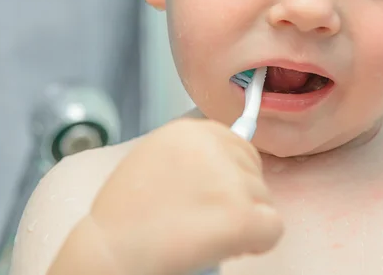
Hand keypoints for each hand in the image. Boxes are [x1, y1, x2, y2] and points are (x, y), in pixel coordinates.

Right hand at [90, 118, 282, 274]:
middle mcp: (213, 145)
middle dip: (239, 196)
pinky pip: (272, 228)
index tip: (213, 195)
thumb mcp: (155, 159)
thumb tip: (234, 153)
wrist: (110, 252)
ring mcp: (229, 179)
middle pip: (254, 170)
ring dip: (243, 220)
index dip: (230, 176)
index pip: (239, 145)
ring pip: (264, 200)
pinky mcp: (240, 214)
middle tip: (205, 218)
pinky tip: (227, 246)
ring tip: (202, 231)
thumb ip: (192, 152)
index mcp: (192, 130)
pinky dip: (258, 241)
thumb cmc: (125, 215)